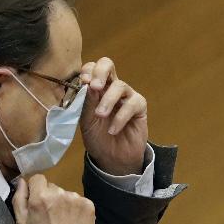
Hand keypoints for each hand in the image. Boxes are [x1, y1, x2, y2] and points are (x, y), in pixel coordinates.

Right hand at [9, 174, 95, 223]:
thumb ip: (19, 199)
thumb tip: (22, 181)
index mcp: (40, 196)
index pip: (38, 179)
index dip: (36, 189)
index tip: (38, 202)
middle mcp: (59, 193)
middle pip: (53, 187)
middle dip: (50, 198)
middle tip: (51, 217)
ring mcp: (76, 199)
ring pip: (67, 194)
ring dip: (64, 203)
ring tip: (64, 222)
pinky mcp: (89, 206)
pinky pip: (80, 201)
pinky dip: (77, 209)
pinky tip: (74, 223)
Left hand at [79, 57, 148, 176]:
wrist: (112, 159)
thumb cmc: (97, 138)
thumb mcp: (86, 121)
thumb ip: (86, 102)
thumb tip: (88, 83)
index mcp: (95, 89)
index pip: (92, 68)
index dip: (88, 71)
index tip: (83, 83)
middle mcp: (110, 88)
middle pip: (108, 64)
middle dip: (100, 72)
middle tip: (95, 87)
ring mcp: (126, 96)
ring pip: (120, 85)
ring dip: (108, 101)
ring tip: (101, 116)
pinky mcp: (139, 107)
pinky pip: (132, 104)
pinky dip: (121, 117)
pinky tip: (113, 130)